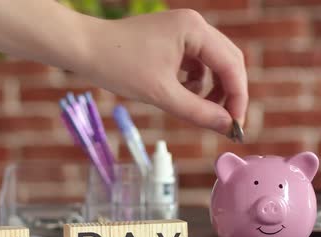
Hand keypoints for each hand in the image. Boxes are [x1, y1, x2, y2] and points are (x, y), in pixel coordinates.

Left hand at [80, 9, 247, 134]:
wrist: (83, 49)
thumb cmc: (118, 66)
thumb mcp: (161, 94)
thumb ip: (198, 111)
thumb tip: (227, 127)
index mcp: (195, 30)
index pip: (231, 65)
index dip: (237, 98)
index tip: (235, 126)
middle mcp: (193, 25)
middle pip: (227, 61)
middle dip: (228, 93)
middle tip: (226, 123)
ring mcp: (182, 30)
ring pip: (212, 63)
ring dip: (211, 89)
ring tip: (198, 109)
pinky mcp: (171, 39)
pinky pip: (195, 63)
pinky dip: (194, 82)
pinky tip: (181, 95)